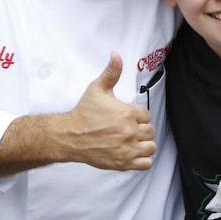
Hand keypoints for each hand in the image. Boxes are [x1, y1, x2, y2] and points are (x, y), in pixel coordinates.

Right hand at [64, 52, 156, 169]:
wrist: (69, 136)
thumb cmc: (83, 113)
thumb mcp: (97, 88)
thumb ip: (111, 72)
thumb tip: (116, 55)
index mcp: (128, 113)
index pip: (147, 115)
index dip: (139, 116)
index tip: (128, 117)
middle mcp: (130, 131)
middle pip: (150, 131)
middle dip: (141, 129)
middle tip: (128, 128)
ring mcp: (127, 148)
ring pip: (151, 147)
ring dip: (144, 144)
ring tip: (132, 140)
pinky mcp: (123, 162)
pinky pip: (145, 163)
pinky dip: (142, 159)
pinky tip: (133, 152)